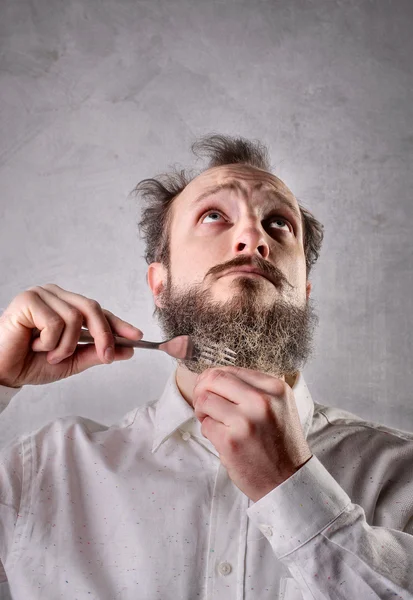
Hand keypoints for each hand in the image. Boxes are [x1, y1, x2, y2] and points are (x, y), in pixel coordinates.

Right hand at [0, 283, 142, 387]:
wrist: (1, 371)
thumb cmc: (30, 363)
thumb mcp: (71, 361)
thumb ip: (96, 353)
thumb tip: (128, 350)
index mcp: (65, 305)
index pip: (98, 310)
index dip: (118, 323)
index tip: (137, 337)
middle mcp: (55, 295)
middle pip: (92, 308)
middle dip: (103, 335)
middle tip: (106, 356)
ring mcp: (41, 294)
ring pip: (74, 318)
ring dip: (66, 346)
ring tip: (49, 355)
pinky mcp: (28, 299)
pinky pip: (55, 322)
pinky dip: (49, 342)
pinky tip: (34, 346)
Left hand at [193, 366, 312, 502]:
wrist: (289, 480)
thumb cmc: (279, 443)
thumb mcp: (278, 405)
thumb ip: (252, 388)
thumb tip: (213, 377)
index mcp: (274, 387)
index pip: (230, 370)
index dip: (213, 379)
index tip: (210, 390)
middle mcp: (261, 400)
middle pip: (213, 379)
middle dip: (201, 390)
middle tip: (203, 403)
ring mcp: (245, 421)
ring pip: (204, 400)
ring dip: (202, 411)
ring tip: (214, 422)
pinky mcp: (231, 442)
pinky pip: (205, 425)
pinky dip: (208, 431)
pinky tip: (222, 439)